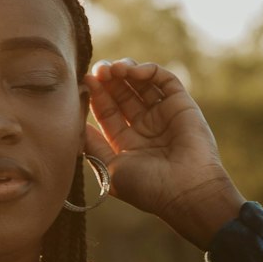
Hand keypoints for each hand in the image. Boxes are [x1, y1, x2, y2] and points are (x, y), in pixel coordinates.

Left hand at [83, 59, 245, 248]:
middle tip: (97, 70)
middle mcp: (145, 127)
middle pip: (122, 94)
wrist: (185, 192)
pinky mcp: (182, 104)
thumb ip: (92, 146)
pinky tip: (133, 72)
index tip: (85, 82)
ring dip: (125, 71)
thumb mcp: (109, 168)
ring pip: (141, 83)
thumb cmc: (146, 187)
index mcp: (127, 143)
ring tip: (112, 69)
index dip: (95, 96)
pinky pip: (164, 80)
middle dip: (108, 80)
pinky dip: (148, 71)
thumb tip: (77, 125)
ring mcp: (163, 114)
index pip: (107, 111)